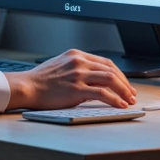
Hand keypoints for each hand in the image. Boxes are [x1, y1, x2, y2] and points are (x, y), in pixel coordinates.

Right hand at [6, 49, 137, 111]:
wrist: (27, 87)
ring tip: (129, 100)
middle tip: (131, 93)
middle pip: (111, 70)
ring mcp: (78, 75)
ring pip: (110, 79)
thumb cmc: (41, 80)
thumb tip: (95, 79)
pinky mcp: (76, 89)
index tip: (125, 83)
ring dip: (124, 91)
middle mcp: (79, 62)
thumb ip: (78, 68)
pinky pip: (102, 93)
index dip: (119, 74)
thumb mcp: (61, 65)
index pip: (105, 62)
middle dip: (125, 83)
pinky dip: (115, 99)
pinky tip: (120, 104)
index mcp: (76, 55)